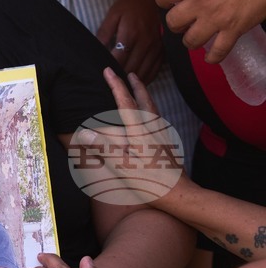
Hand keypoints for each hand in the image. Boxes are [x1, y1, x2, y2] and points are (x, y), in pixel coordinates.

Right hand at [65, 67, 185, 206]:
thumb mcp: (123, 168)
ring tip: (138, 88)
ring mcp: (161, 137)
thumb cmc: (151, 184)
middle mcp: (153, 130)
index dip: (116, 86)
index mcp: (140, 132)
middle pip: (145, 101)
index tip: (108, 71)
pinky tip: (148, 116)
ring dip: (144, 95)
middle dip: (136, 86)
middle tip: (130, 73)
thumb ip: (105, 148)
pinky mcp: (166, 145)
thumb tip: (85, 133)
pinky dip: (149, 109)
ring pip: (153, 109)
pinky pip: (156, 119)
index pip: (126, 103)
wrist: (180, 196)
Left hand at [96, 0, 163, 82]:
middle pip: (131, 68)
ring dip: (132, 82)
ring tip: (121, 87)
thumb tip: (96, 50)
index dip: (110, 69)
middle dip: (120, 78)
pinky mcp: (163, 49)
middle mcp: (145, 42)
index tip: (102, 74)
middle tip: (110, 84)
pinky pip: (155, 69)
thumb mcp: (113, 14)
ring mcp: (156, 47)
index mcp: (130, 33)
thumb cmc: (130, 4)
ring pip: (143, 72)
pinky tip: (136, 83)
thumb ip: (104, 33)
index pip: (118, 58)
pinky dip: (145, 78)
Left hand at [155, 0, 265, 61]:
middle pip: (172, 22)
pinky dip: (213, 57)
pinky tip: (210, 57)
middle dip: (176, 21)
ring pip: (190, 41)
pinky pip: (218, 52)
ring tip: (197, 35)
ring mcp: (216, 19)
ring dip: (191, 39)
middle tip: (184, 18)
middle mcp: (200, 3)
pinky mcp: (234, 31)